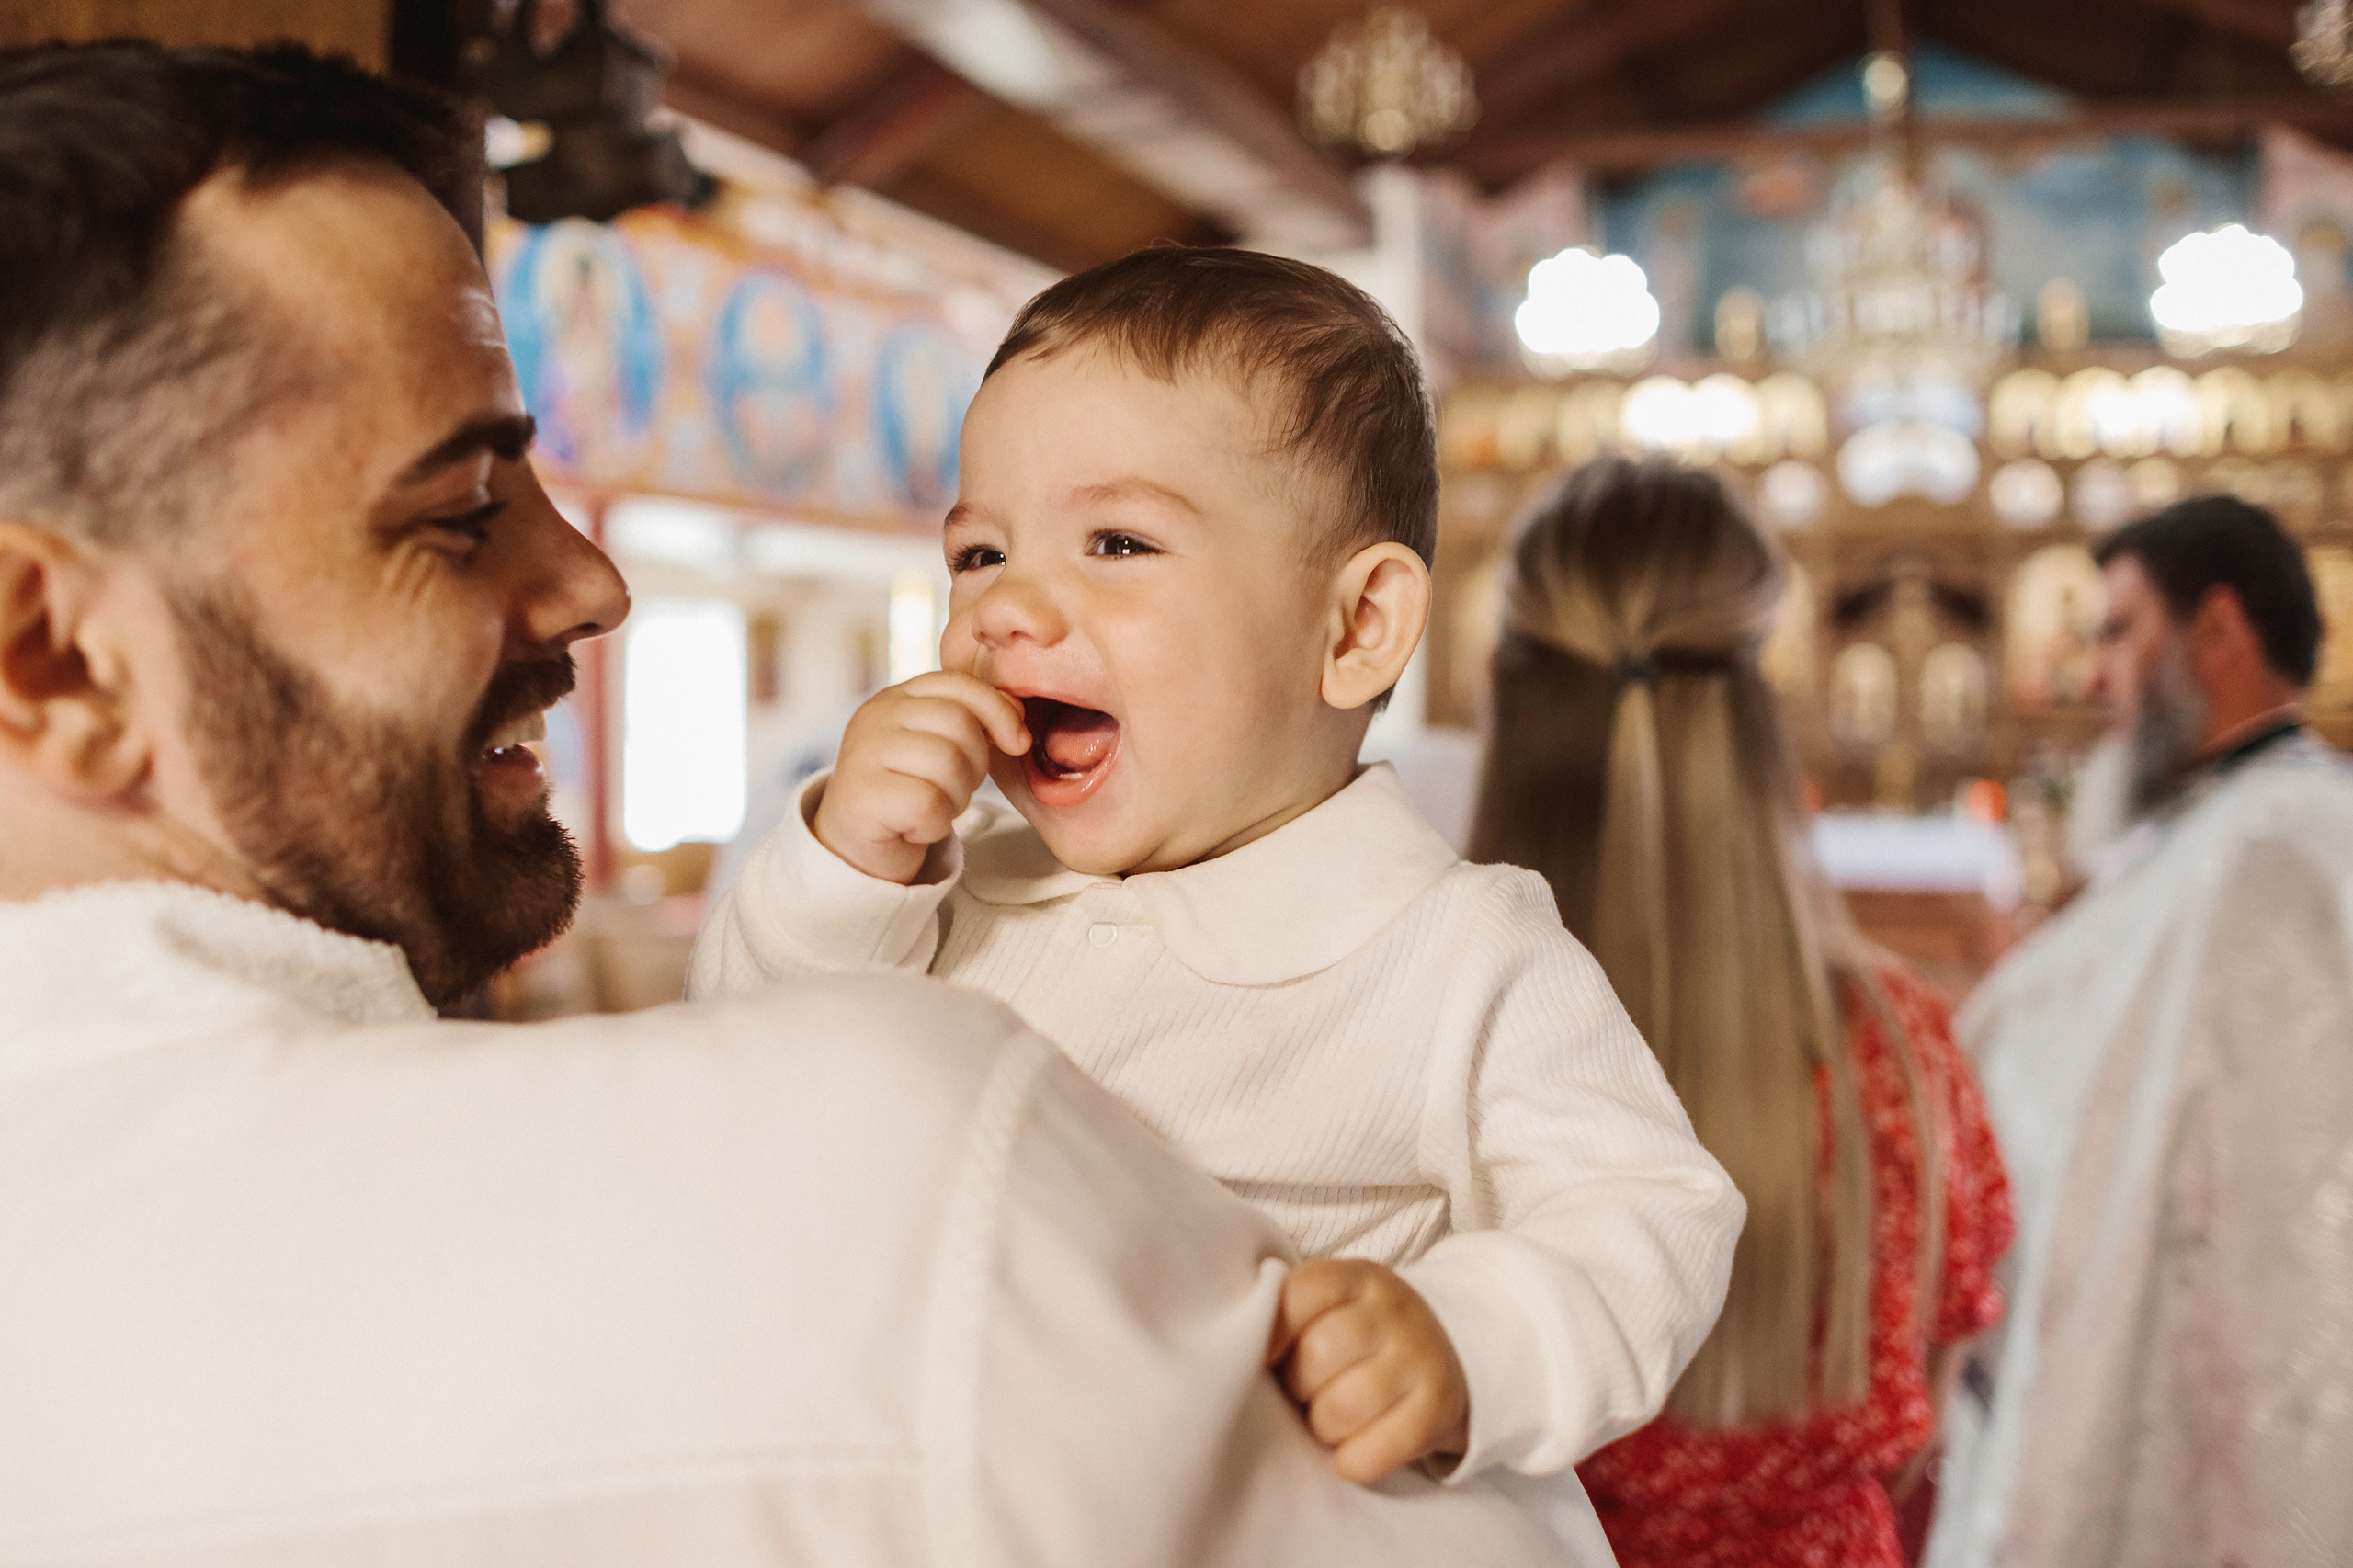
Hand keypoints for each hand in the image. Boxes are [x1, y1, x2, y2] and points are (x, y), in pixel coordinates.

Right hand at [811, 671, 1028, 883]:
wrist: (857, 846)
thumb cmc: (910, 792)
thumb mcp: (942, 746)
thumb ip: (974, 721)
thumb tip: (1017, 716)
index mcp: (897, 697)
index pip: (959, 682)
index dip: (998, 709)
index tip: (1016, 742)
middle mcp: (875, 716)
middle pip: (960, 723)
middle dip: (975, 764)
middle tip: (953, 788)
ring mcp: (863, 753)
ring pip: (948, 764)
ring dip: (955, 798)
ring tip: (931, 807)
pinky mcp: (860, 795)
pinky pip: (929, 804)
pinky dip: (935, 825)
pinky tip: (914, 827)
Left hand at [1267, 1258, 1470, 1484]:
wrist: (1437, 1361)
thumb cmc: (1356, 1341)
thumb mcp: (1329, 1309)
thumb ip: (1287, 1315)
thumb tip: (1232, 1353)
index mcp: (1358, 1278)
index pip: (1302, 1292)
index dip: (1271, 1331)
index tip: (1264, 1359)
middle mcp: (1394, 1310)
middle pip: (1318, 1353)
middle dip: (1298, 1385)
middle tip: (1305, 1392)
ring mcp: (1421, 1358)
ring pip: (1341, 1408)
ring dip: (1322, 1426)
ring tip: (1329, 1418)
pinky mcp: (1439, 1409)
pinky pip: (1374, 1452)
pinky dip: (1352, 1460)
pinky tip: (1353, 1447)